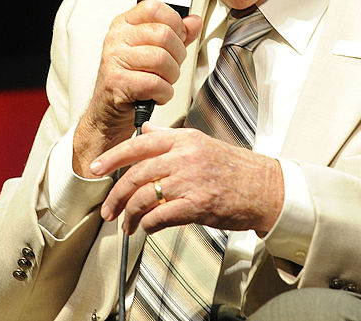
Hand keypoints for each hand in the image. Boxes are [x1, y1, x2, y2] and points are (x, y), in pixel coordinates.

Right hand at [72, 1, 201, 176]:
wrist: (108, 112)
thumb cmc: (132, 79)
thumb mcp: (154, 51)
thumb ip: (177, 35)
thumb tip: (194, 22)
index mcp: (125, 24)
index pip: (155, 8)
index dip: (175, 22)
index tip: (178, 37)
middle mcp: (117, 38)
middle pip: (164, 35)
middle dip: (177, 56)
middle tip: (170, 68)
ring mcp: (114, 59)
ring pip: (162, 59)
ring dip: (171, 77)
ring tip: (162, 82)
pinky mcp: (116, 82)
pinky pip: (155, 83)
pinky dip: (164, 93)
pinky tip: (156, 94)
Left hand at [89, 123, 284, 234]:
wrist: (265, 188)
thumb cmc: (235, 169)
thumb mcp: (202, 143)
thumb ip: (171, 138)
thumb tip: (145, 131)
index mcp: (184, 139)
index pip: (139, 144)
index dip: (112, 157)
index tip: (95, 167)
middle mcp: (185, 156)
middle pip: (136, 174)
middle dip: (116, 195)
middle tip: (108, 209)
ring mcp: (191, 180)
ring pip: (144, 197)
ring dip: (130, 215)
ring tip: (127, 225)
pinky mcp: (197, 204)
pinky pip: (160, 216)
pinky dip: (148, 225)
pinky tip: (147, 228)